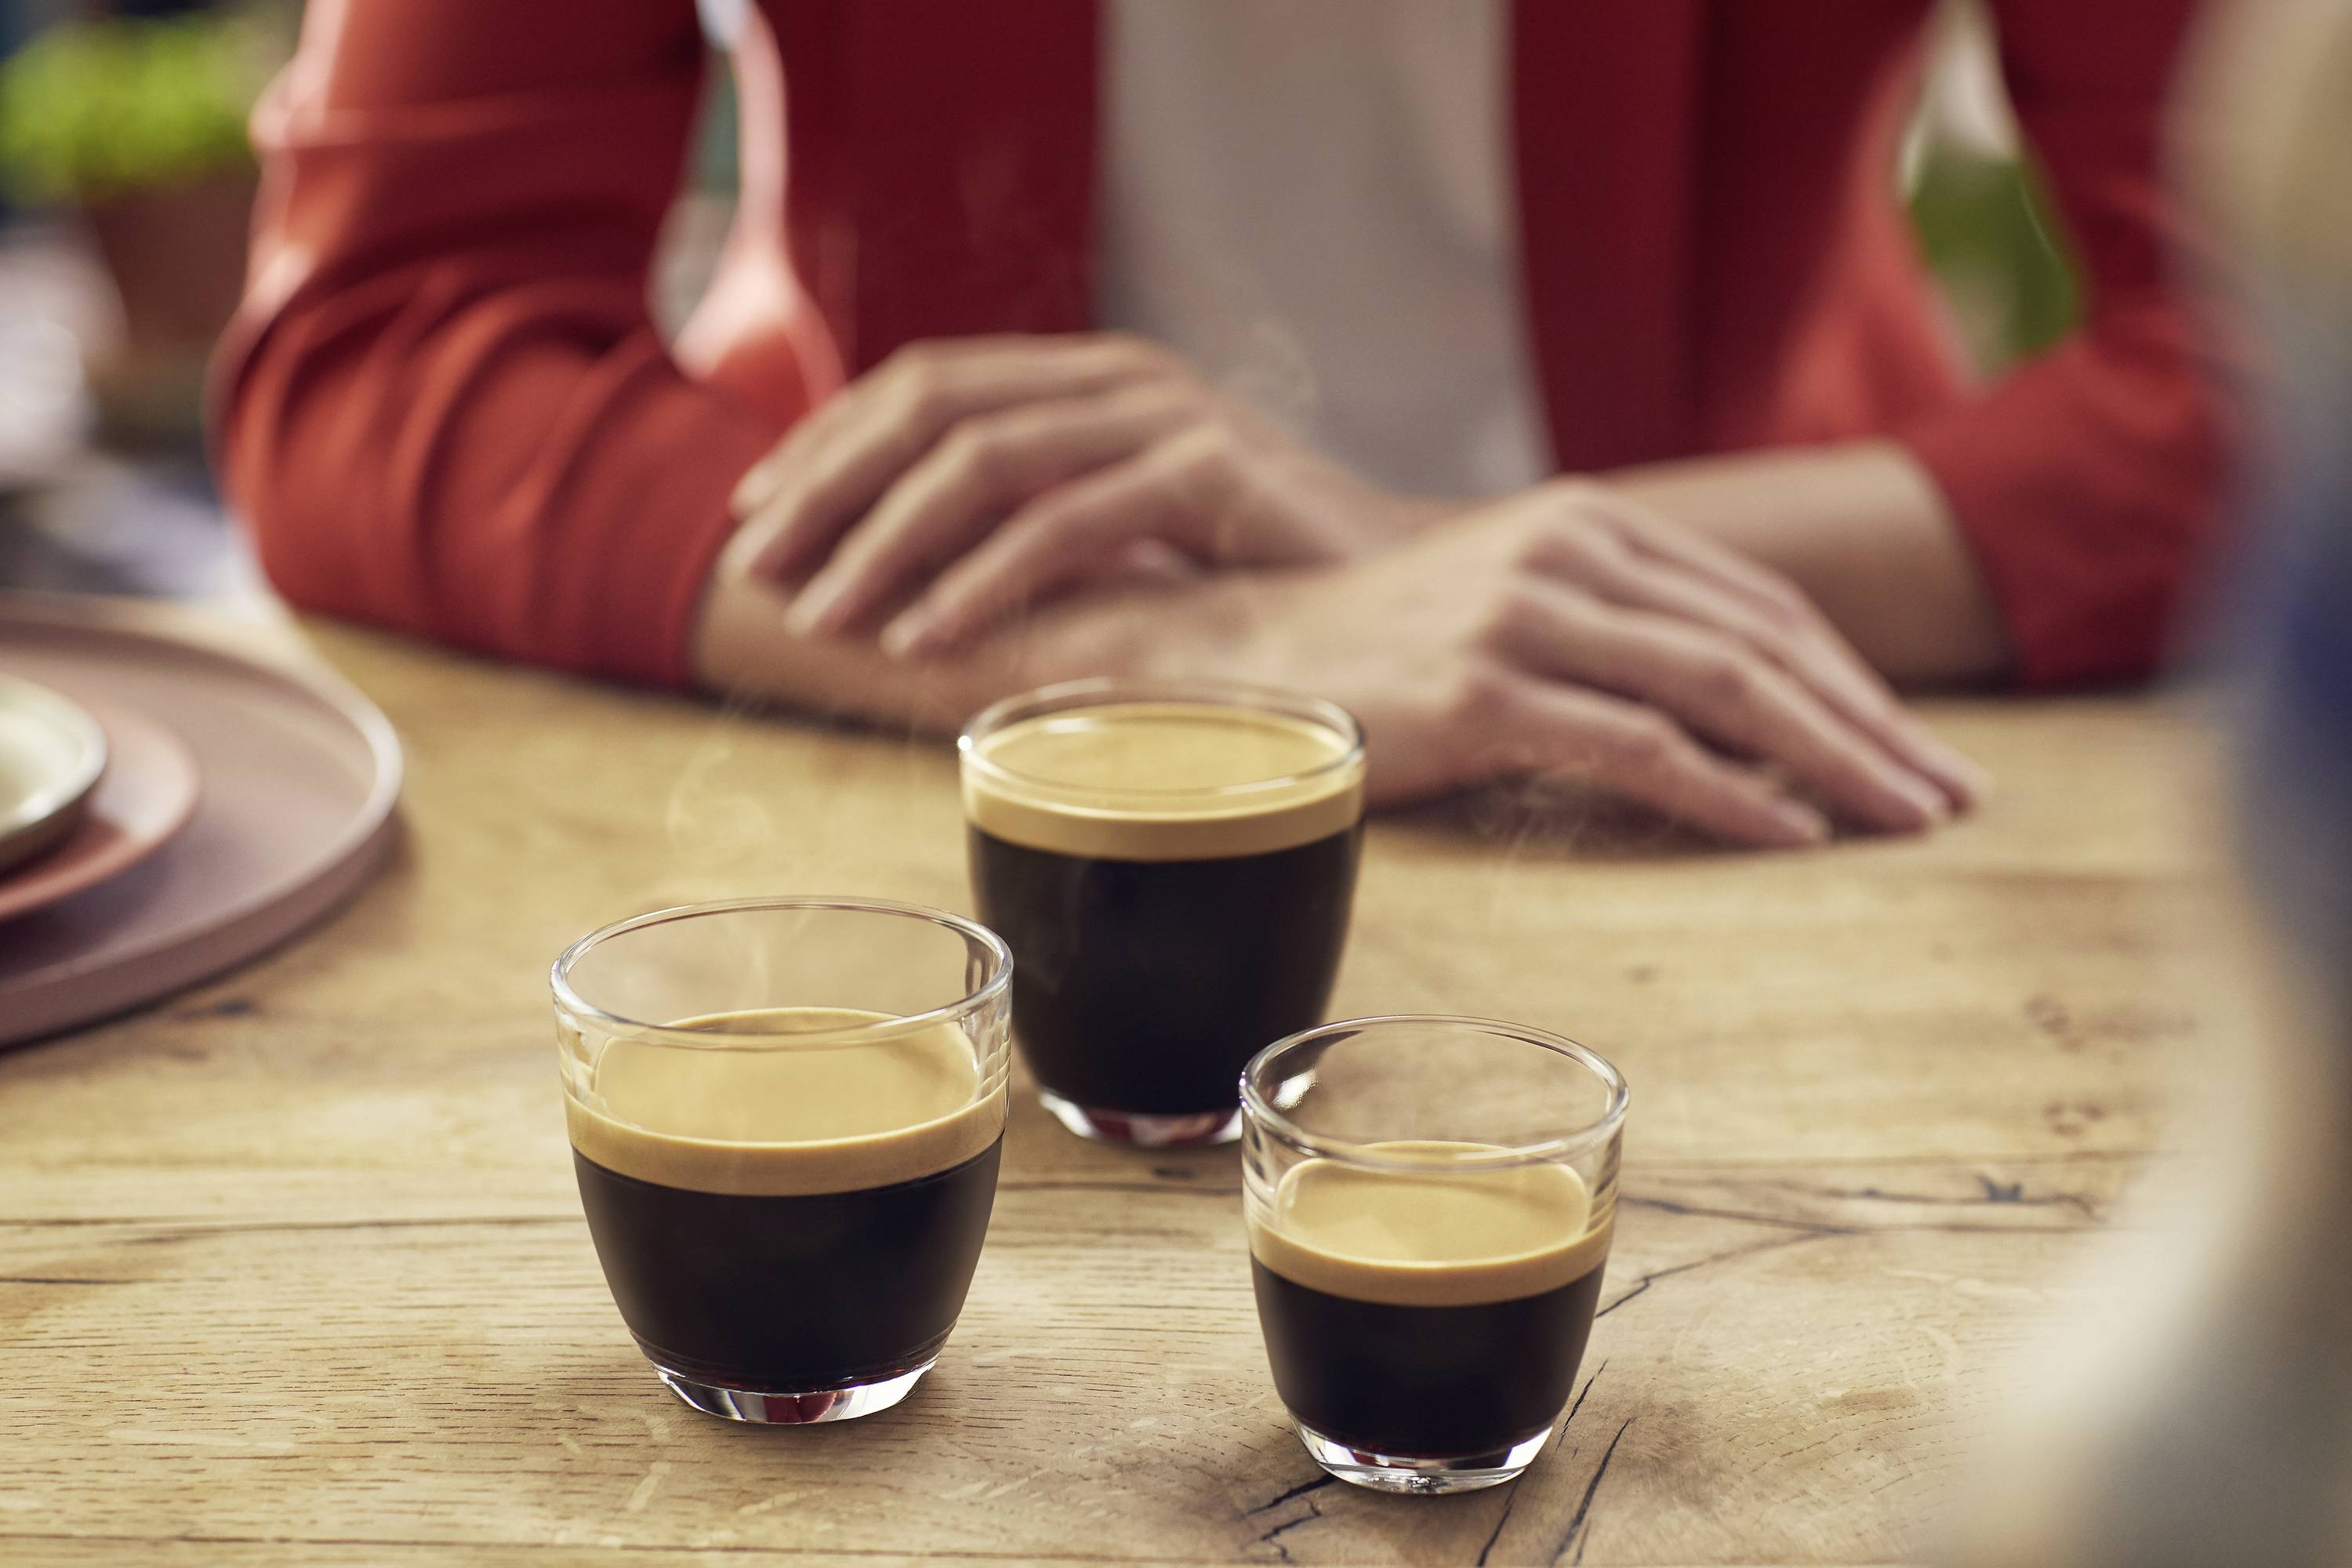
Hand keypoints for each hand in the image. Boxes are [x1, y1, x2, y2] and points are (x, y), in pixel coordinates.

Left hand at [725, 333, 1441, 655]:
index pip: (924, 383)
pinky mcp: (1210, 473)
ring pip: (981, 462)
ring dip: (885, 543)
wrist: (1405, 591)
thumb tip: (897, 567)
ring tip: (824, 618)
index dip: (826, 444)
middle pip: (931, 409)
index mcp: (1087, 375)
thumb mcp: (1126, 533)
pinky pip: (1064, 522)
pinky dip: (980, 583)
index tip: (756, 517)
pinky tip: (924, 639)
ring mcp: (1165, 415)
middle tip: (760, 571)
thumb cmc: (1255, 576)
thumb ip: (1033, 522)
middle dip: (829, 490)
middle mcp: (1117, 376)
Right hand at [1155, 484, 1984, 843]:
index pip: (1755, 601)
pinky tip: (1790, 836)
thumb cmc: (1379, 649)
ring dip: (1833, 762)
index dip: (1852, 675)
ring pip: (1720, 689)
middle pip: (1760, 642)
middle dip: (1874, 725)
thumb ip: (1612, 620)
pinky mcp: (1483, 692)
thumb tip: (1727, 697)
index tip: (1918, 744)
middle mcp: (1566, 551)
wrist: (1241, 658)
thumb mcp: (1509, 603)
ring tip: (1903, 823)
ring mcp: (1523, 618)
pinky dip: (1728, 794)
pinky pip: (1638, 748)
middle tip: (1951, 797)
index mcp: (1587, 518)